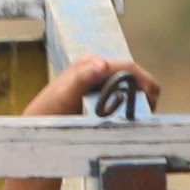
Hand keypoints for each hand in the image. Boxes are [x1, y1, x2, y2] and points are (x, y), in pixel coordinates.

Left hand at [23, 54, 159, 116]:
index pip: (128, 67)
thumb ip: (82, 78)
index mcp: (91, 62)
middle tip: (150, 115)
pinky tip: (129, 120)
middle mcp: (97, 67)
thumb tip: (102, 64)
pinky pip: (124, 96)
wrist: (38, 127)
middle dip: (146, 93)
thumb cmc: (48, 113)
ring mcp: (99, 80)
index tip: (151, 103)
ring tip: (142, 119)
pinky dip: (131, 106)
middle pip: (133, 76)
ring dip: (139, 101)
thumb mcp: (64, 95)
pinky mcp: (100, 93)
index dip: (145, 83)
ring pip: (131, 86)